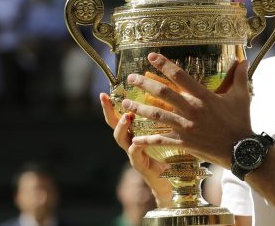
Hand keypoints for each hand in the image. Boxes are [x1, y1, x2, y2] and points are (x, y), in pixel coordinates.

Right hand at [99, 92, 172, 207]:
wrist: (170, 182)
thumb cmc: (170, 155)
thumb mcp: (166, 133)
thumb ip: (164, 118)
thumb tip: (170, 93)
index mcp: (136, 133)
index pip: (120, 116)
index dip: (111, 106)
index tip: (103, 93)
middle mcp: (131, 142)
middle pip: (114, 126)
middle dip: (110, 112)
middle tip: (108, 99)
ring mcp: (134, 155)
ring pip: (122, 140)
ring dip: (122, 127)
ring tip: (127, 116)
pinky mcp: (142, 166)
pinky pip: (135, 156)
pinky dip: (136, 148)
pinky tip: (137, 142)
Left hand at [121, 53, 253, 167]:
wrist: (241, 149)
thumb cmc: (241, 121)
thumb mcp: (242, 96)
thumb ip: (240, 76)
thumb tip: (243, 59)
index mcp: (204, 96)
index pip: (180, 76)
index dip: (164, 65)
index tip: (151, 57)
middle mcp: (192, 110)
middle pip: (163, 93)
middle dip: (144, 84)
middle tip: (130, 79)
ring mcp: (187, 127)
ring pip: (157, 115)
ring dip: (139, 109)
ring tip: (125, 104)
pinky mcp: (185, 143)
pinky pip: (162, 140)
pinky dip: (147, 140)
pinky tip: (135, 139)